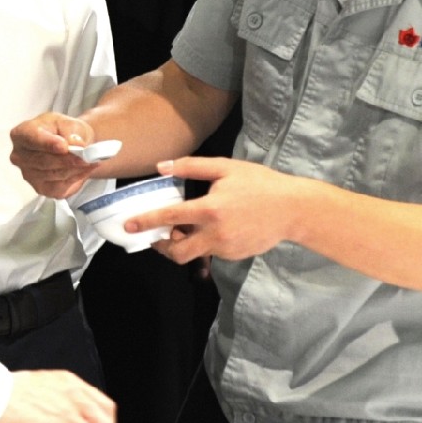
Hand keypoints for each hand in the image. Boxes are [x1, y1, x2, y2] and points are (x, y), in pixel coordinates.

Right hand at [8, 112, 99, 199]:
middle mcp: (20, 156)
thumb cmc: (63, 131)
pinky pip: (59, 187)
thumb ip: (71, 132)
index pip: (32, 139)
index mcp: (21, 134)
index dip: (48, 144)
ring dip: (75, 169)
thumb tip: (76, 144)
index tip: (64, 146)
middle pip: (44, 161)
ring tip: (91, 160)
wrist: (70, 144)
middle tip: (87, 156)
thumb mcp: (69, 123)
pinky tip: (84, 169)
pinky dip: (76, 178)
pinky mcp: (41, 188)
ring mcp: (29, 174)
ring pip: (54, 175)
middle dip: (68, 159)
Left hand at [136, 157, 300, 265]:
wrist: (293, 209)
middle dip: (162, 247)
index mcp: (210, 209)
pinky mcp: (235, 255)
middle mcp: (215, 234)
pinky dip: (205, 243)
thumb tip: (162, 167)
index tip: (128, 227)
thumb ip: (191, 167)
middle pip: (178, 252)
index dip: (145, 222)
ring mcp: (226, 248)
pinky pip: (212, 253)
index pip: (169, 218)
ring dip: (185, 243)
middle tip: (157, 236)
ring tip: (187, 227)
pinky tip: (213, 228)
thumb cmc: (259, 183)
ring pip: (195, 253)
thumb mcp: (225, 168)